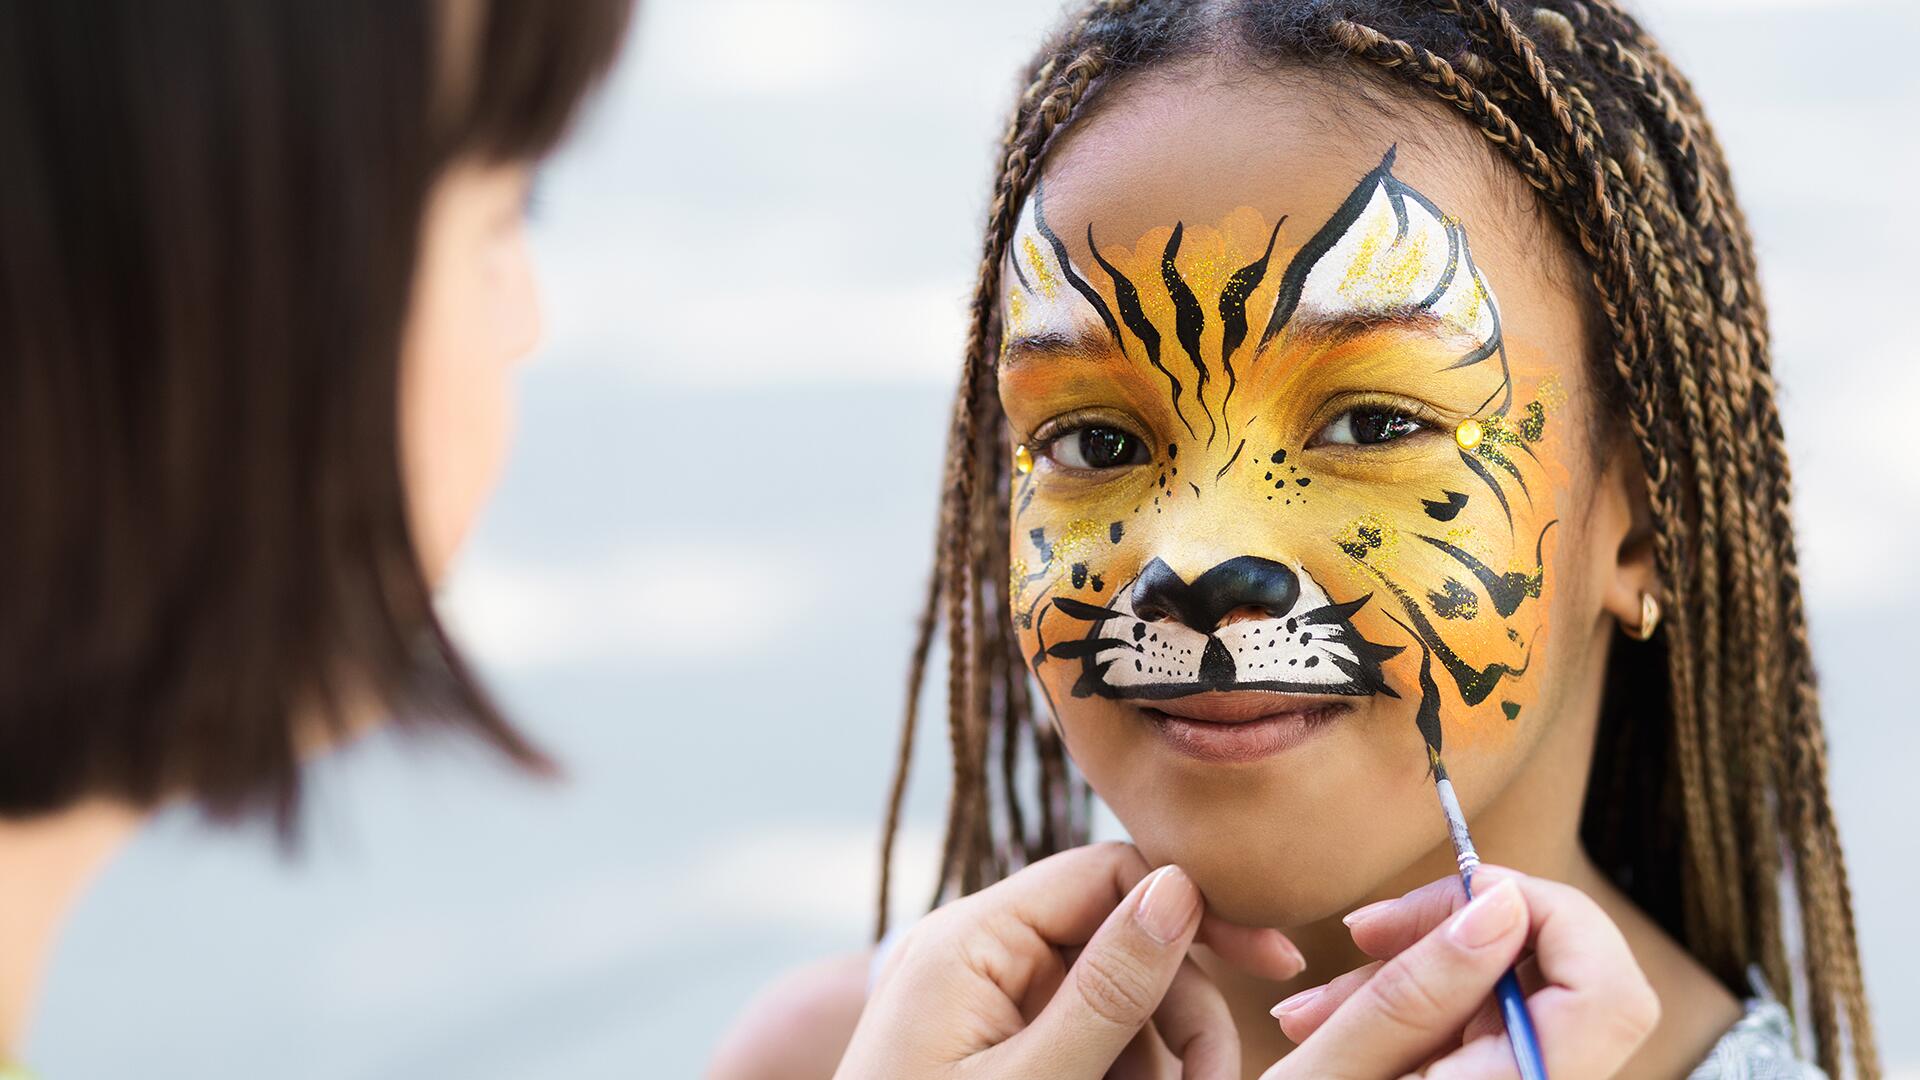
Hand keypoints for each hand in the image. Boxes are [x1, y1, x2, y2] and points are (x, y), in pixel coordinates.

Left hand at [834, 842, 1304, 1079]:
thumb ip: (1108, 991)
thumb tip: (1180, 888)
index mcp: (968, 939)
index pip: (1106, 872)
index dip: (1195, 909)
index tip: (1274, 961)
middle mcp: (975, 954)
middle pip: (1120, 940)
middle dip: (1181, 1010)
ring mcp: (984, 1001)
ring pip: (1114, 998)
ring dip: (1158, 1055)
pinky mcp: (994, 1046)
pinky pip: (1085, 1037)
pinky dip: (1122, 1073)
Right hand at [1262, 868, 1660, 1078]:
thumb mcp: (1330, 1079)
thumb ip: (1415, 993)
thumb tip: (1499, 906)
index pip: (1609, 993)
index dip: (1546, 916)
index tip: (1454, 894)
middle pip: (1572, 983)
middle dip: (1467, 932)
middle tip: (1368, 932)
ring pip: (1516, 1003)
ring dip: (1421, 975)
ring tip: (1318, 1004)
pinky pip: (1486, 1035)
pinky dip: (1419, 1011)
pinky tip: (1342, 1023)